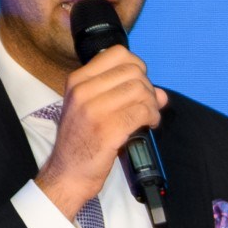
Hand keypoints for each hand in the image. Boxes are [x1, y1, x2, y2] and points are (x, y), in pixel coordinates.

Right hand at [39, 46, 165, 214]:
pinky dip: (152, 117)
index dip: (137, 67)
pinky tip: (149, 125)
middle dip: (148, 88)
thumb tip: (160, 92)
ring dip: (152, 104)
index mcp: (78, 81)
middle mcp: (83, 91)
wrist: (67, 173)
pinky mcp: (107, 129)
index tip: (139, 84)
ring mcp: (94, 110)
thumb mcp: (91, 109)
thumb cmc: (81, 141)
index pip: (118, 54)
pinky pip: (142, 112)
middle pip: (134, 72)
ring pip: (140, 90)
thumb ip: (123, 94)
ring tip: (149, 117)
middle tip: (147, 105)